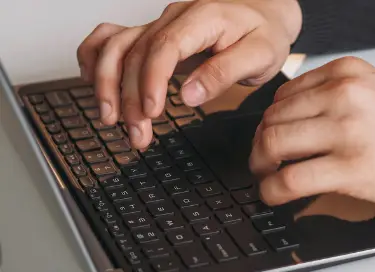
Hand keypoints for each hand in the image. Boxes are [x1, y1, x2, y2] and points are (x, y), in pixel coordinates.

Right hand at [76, 0, 301, 148]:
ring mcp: (158, 24)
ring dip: (107, 85)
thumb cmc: (264, 34)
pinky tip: (90, 83)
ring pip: (116, 48)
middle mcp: (173, 18)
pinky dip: (94, 58)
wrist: (263, 14)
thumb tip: (189, 95)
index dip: (152, 80)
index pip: (165, 46)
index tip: (152, 111)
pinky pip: (111, 38)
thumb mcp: (261, 56)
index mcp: (203, 18)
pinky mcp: (152, 35)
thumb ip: (224, 73)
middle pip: (135, 53)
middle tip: (137, 133)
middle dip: (130, 98)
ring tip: (111, 120)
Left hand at [249, 57, 374, 214]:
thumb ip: (338, 93)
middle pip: (272, 119)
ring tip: (267, 178)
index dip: (269, 121)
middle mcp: (343, 95)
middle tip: (262, 162)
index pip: (284, 94)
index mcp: (348, 73)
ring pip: (273, 145)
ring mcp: (346, 131)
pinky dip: (272, 191)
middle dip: (260, 145)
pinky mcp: (350, 169)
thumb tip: (294, 114)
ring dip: (260, 167)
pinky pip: (290, 179)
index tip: (271, 138)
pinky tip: (275, 196)